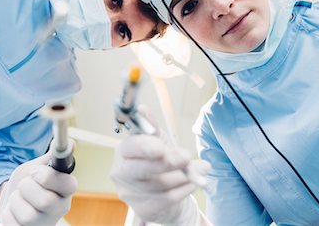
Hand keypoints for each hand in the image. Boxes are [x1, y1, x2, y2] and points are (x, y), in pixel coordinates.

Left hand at [0, 149, 76, 225]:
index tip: (35, 173)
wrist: (11, 199)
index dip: (48, 177)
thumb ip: (52, 156)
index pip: (68, 185)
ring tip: (18, 197)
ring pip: (28, 215)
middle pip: (46, 201)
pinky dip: (8, 213)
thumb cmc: (29, 181)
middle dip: (27, 188)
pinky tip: (13, 210)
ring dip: (16, 201)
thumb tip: (70, 143)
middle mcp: (60, 208)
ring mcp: (45, 222)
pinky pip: (13, 223)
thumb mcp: (38, 166)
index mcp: (66, 189)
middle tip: (25, 185)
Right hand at [111, 106, 210, 223]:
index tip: (162, 147)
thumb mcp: (157, 139)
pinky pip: (168, 198)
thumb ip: (151, 125)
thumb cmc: (158, 160)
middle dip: (168, 162)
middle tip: (186, 156)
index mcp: (123, 151)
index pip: (132, 148)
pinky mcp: (143, 209)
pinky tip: (192, 183)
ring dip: (183, 176)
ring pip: (160, 184)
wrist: (163, 191)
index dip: (146, 147)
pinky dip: (185, 189)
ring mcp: (130, 193)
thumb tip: (142, 109)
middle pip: (143, 169)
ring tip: (197, 169)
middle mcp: (121, 173)